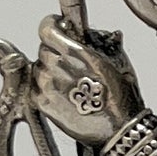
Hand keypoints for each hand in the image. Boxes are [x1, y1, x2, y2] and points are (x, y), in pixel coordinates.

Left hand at [32, 16, 141, 143]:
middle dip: (55, 51)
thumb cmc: (121, 99)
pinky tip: (63, 94)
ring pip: (38, 68)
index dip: (51, 25)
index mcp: (76, 53)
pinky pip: (35, 87)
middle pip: (43, 49)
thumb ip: (97, 43)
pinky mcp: (43, 104)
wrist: (118, 130)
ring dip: (49, 70)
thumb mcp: (116, 61)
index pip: (46, 29)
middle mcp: (58, 68)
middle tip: (69, 61)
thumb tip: (88, 34)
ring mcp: (48, 87)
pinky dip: (45, 87)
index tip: (56, 27)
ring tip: (68, 81)